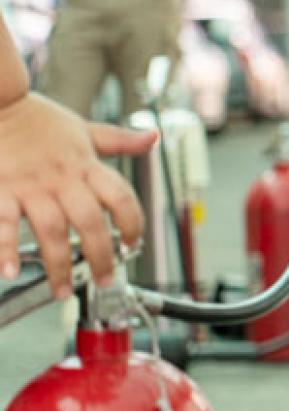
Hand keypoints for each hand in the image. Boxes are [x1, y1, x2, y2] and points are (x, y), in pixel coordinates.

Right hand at [0, 94, 154, 298]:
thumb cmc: (38, 120)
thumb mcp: (84, 128)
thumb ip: (118, 140)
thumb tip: (152, 138)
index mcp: (85, 164)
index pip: (120, 197)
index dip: (133, 223)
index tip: (133, 244)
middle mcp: (61, 177)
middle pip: (90, 222)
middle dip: (101, 255)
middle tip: (105, 279)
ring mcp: (29, 185)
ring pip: (50, 230)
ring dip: (57, 264)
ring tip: (62, 290)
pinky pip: (3, 222)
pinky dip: (4, 248)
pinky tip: (8, 270)